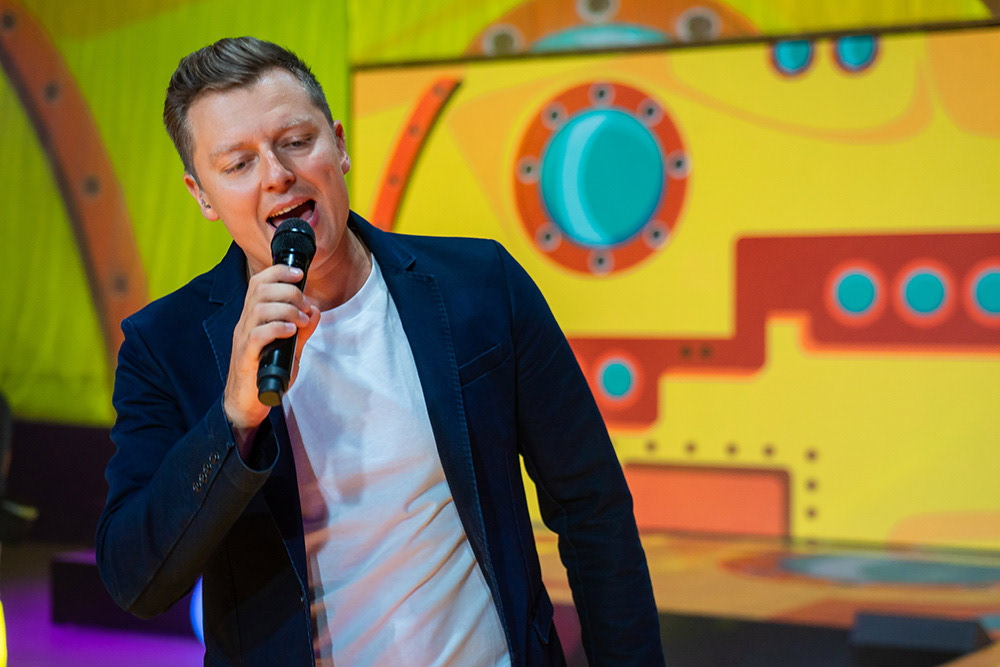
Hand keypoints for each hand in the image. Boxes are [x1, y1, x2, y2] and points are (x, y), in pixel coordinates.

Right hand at [224, 264, 319, 454]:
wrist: (248, 402)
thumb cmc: (266, 372)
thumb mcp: (291, 346)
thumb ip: (303, 329)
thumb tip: (316, 310)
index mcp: (253, 317)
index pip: (259, 282)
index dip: (278, 272)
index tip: (299, 274)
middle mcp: (245, 323)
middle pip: (260, 290)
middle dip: (288, 291)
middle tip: (305, 305)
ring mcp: (243, 339)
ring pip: (258, 308)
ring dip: (286, 309)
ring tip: (302, 320)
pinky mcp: (245, 357)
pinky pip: (256, 334)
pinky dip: (276, 327)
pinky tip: (290, 331)